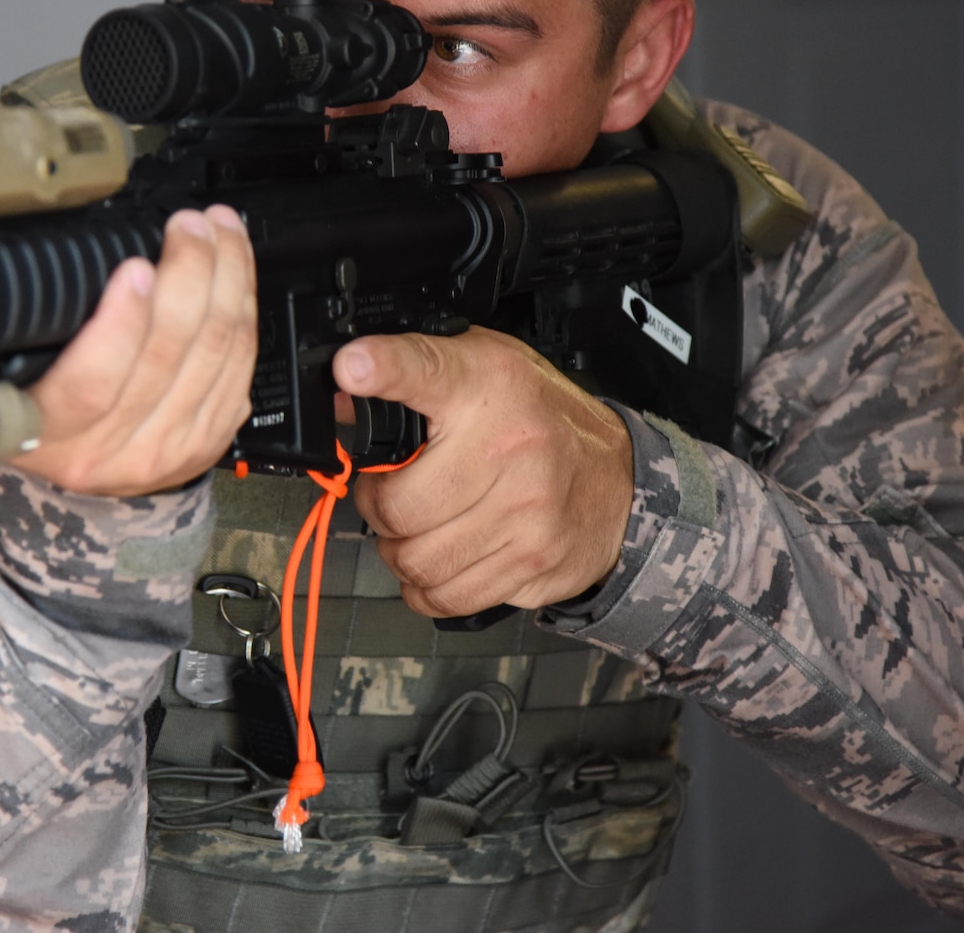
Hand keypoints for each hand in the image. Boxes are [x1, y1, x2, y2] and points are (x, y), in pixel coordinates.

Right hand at [11, 205, 256, 496]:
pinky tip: (237, 270)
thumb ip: (39, 330)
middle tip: (190, 224)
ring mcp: (166, 449)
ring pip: (214, 353)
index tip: (135, 267)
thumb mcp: (10, 375)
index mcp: (49, 434)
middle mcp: (111, 451)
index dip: (123, 323)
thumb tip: (93, 259)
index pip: (91, 384)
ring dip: (226, 278)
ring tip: (218, 231)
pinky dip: (244, 307)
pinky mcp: (207, 442)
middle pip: (168, 355)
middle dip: (190, 272)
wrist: (79, 481)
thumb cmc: (38, 409)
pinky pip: (242, 365)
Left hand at [333, 327, 634, 615]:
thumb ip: (416, 369)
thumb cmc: (539, 421)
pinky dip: (429, 587)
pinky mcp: (532, 562)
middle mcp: (508, 446)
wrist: (620, 481)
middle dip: (378, 506)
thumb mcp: (483, 367)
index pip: (426, 368)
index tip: (351, 367)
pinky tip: (442, 558)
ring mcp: (524, 512)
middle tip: (392, 493)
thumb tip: (343, 388)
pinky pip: (447, 596)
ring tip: (419, 528)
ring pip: (416, 559)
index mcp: (488, 384)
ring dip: (401, 552)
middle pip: (397, 504)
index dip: (383, 367)